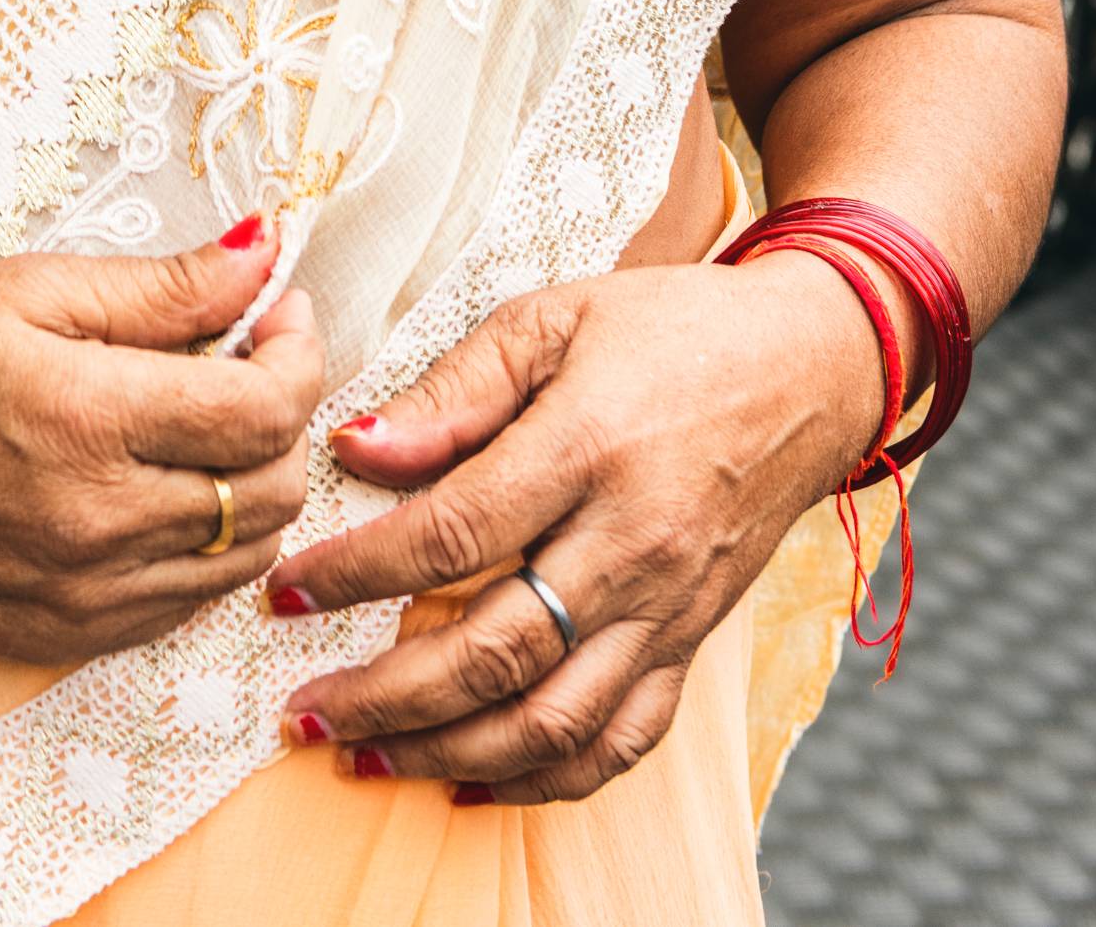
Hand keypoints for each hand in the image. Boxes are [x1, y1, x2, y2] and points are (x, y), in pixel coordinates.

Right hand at [0, 222, 323, 667]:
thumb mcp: (27, 289)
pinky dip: (205, 543)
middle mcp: (97, 523)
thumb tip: (267, 250)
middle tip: (246, 359)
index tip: (280, 311)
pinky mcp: (70, 639)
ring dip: (253, 482)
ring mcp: (86, 595)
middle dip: (283, 413)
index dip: (300, 352)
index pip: (265, 410)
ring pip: (244, 554)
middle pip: (271, 486)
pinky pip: (189, 601)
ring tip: (205, 422)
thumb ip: (160, 284)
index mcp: (86, 420)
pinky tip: (163, 487)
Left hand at [268, 254, 886, 803]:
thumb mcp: (555, 316)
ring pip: (554, 721)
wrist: (810, 368)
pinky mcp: (693, 642)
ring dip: (449, 753)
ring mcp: (668, 607)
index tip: (285, 591)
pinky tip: (476, 779)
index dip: (357, 573)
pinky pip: (623, 740)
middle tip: (303, 710)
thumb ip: (454, 387)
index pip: (451, 533)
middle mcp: (631, 544)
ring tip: (366, 757)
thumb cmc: (671, 328)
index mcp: (588, 447)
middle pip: (495, 653)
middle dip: (385, 696)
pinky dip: (547, 779)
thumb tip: (357, 448)